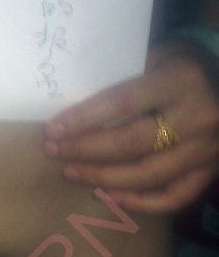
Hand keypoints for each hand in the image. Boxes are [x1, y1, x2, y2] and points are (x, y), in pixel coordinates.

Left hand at [43, 42, 218, 213]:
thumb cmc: (185, 65)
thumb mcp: (159, 54)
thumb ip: (125, 75)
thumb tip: (74, 103)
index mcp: (181, 81)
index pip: (123, 103)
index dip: (84, 119)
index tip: (53, 129)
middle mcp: (198, 118)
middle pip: (131, 143)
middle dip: (86, 150)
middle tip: (55, 152)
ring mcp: (207, 149)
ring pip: (147, 175)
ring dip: (103, 177)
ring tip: (71, 173)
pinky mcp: (211, 172)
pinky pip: (172, 197)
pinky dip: (138, 201)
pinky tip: (108, 195)